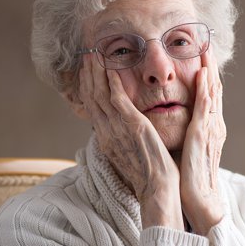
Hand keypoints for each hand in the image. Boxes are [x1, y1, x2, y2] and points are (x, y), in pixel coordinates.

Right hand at [77, 55, 182, 228]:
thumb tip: (123, 133)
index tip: (88, 72)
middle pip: (91, 98)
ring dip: (97, 72)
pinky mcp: (132, 125)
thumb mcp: (131, 156)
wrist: (157, 190)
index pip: (92, 108)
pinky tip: (112, 67)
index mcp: (106, 140)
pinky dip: (113, 81)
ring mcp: (117, 129)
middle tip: (87, 56)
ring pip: (101, 94)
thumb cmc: (149, 177)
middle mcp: (106, 132)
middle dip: (88, 75)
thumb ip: (124, 141)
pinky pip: (117, 98)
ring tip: (95, 55)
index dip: (88, 88)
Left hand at [179, 54, 225, 233]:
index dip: (205, 76)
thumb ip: (180, 133)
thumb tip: (169, 124)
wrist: (196, 198)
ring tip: (207, 50)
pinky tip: (203, 74)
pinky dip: (206, 89)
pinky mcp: (202, 134)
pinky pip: (205, 107)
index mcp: (205, 128)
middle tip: (207, 43)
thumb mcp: (183, 149)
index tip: (200, 57)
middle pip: (212, 89)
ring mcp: (209, 128)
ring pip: (212, 93)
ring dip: (210, 70)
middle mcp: (211, 125)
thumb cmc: (187, 177)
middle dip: (210, 66)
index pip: (206, 96)